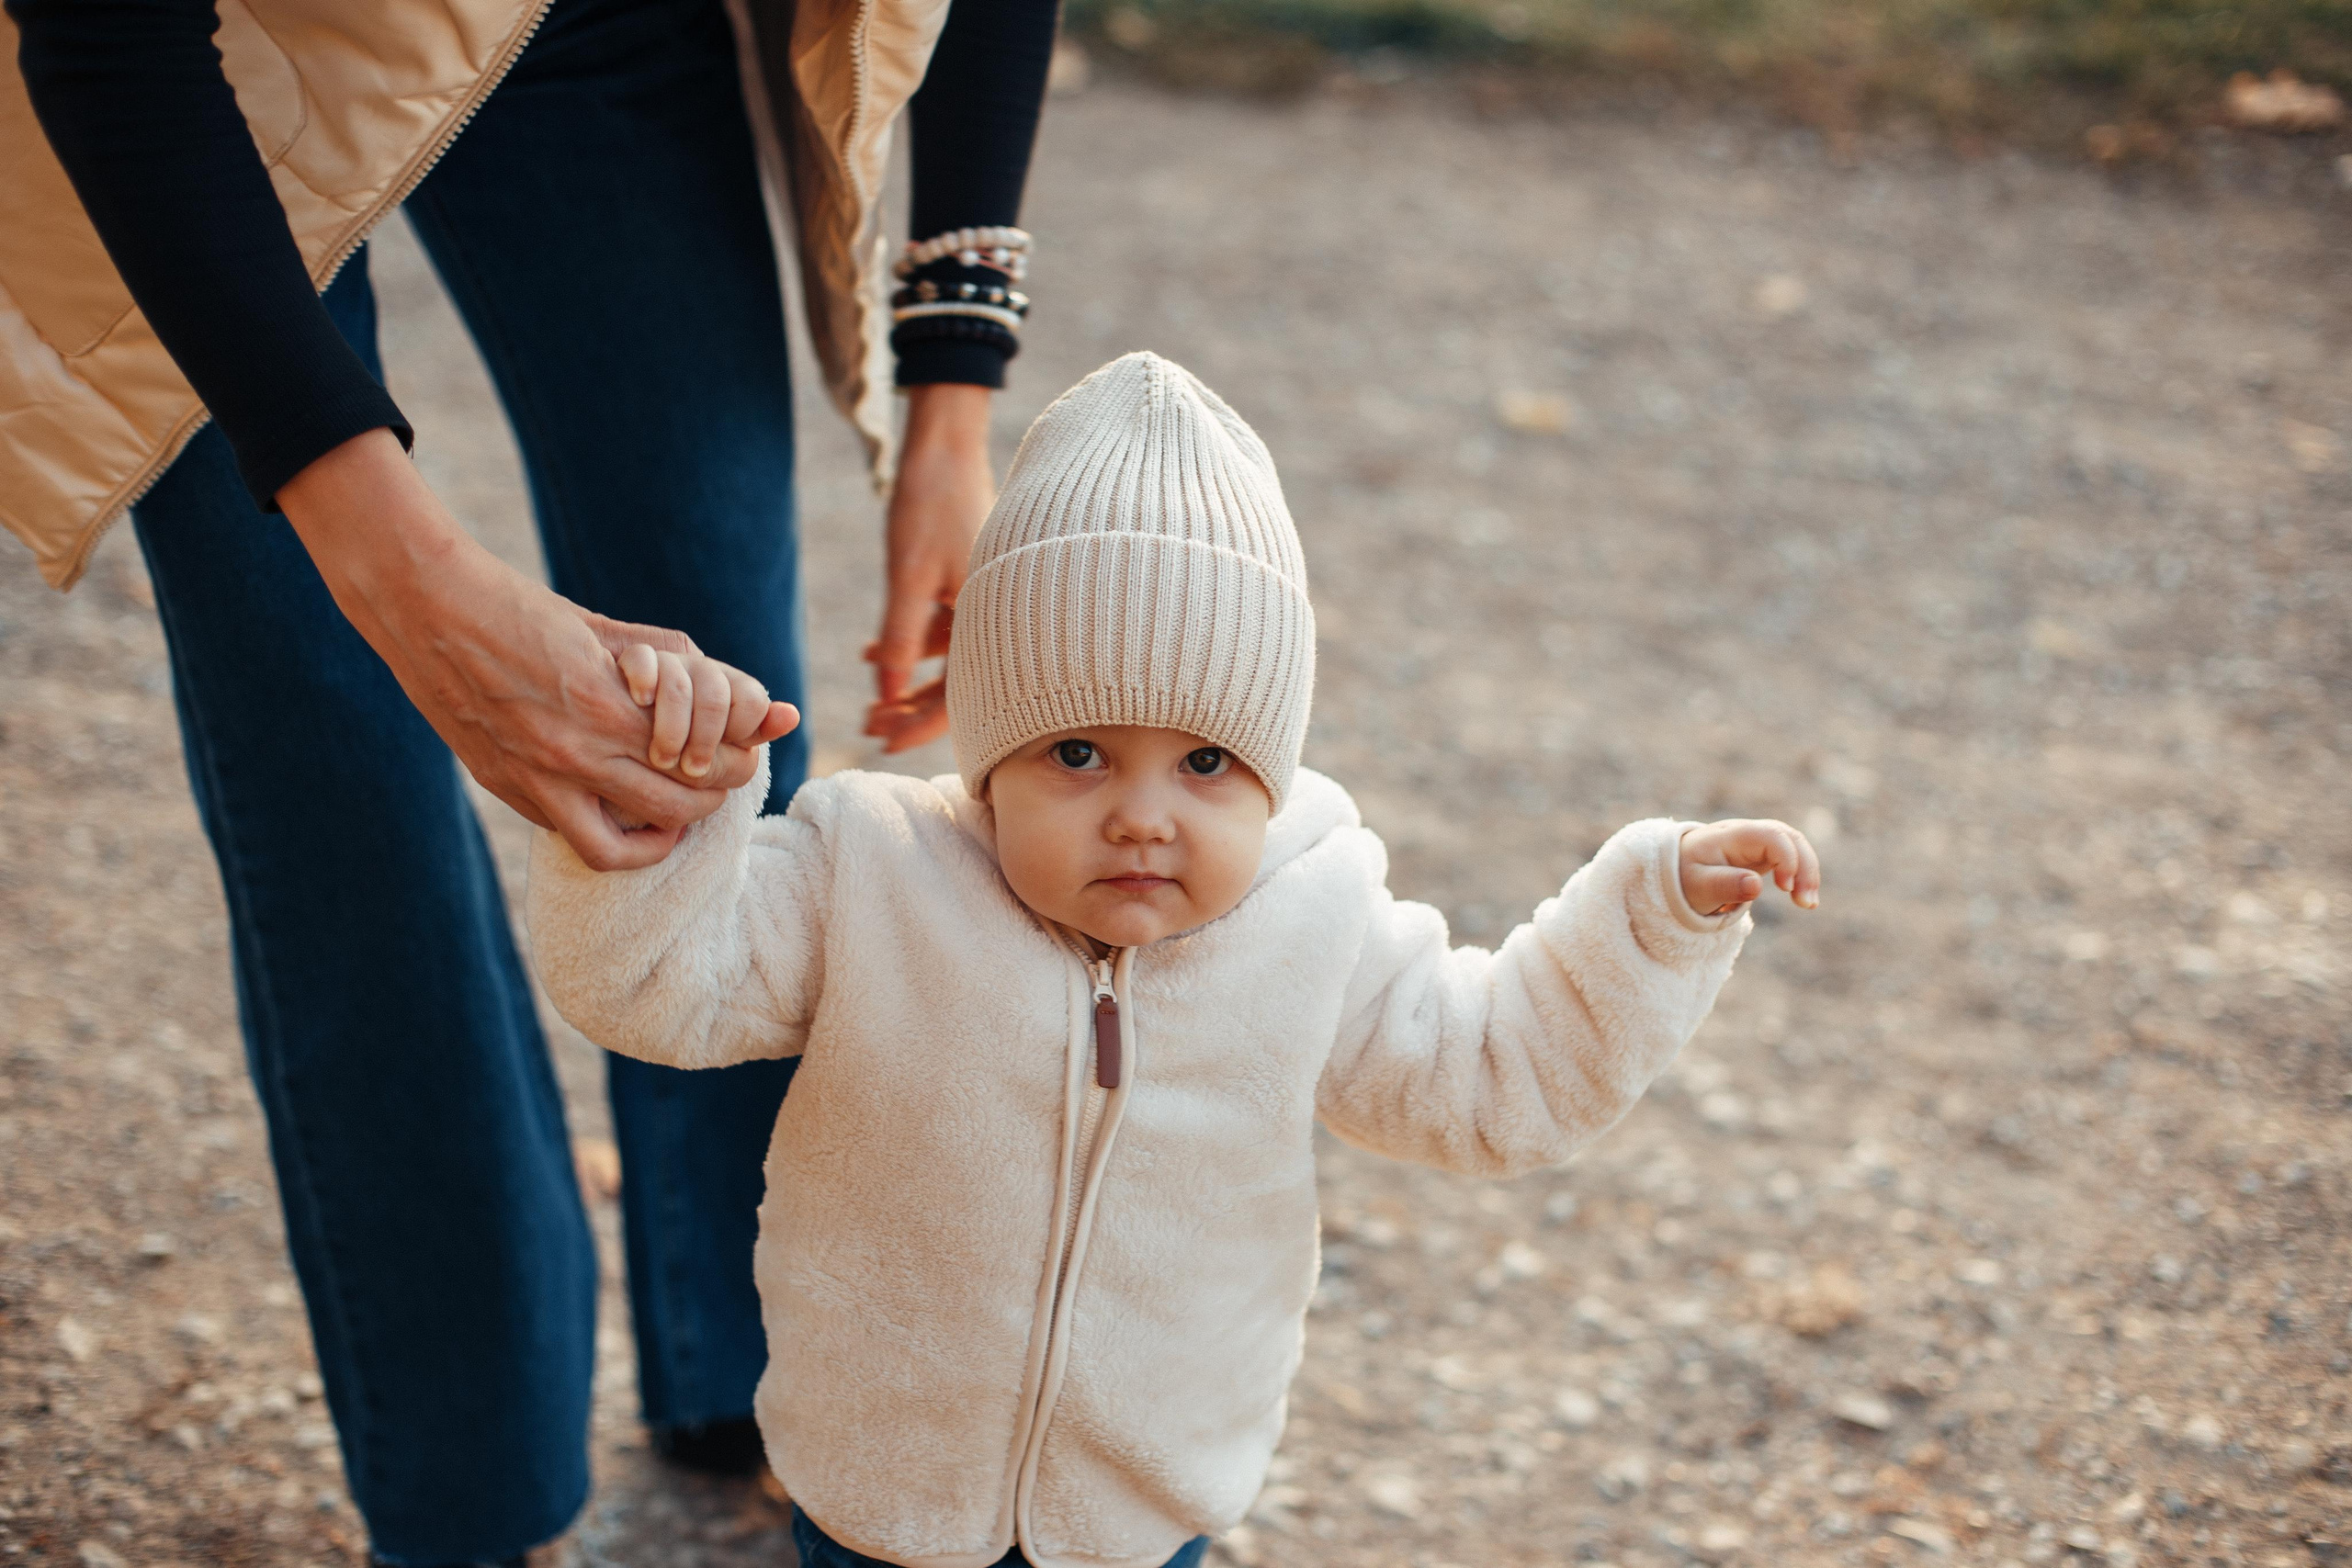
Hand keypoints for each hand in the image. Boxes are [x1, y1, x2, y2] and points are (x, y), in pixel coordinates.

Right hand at [277, 429, 758, 870]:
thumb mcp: (598, 630)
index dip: (734, 760)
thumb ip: (656, 662)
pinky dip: (608, 834)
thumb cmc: (518, 608)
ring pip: (625, 845)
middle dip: (713, 797)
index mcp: (606, 705)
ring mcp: (536, 777)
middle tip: (720, 783)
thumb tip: (713, 682)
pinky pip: (571, 834)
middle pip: (677, 806)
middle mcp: (575, 751)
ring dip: (664, 832)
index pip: (700, 759)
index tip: (743, 752)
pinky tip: (621, 815)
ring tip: (677, 815)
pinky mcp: (505, 787)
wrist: (426, 608)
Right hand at [616, 642, 799, 780]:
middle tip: (692, 771)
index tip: (723, 760)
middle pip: (716, 699)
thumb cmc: (678, 731)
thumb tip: (792, 716)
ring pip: (681, 687)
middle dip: (707, 742)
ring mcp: (667, 662)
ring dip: (674, 729)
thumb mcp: (720, 735)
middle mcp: (701, 670)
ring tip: (662, 759)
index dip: (743, 731)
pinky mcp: (631, 658)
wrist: (626, 702)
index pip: (752, 701)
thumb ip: (754, 728)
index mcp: (728, 686)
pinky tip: (642, 702)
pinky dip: (645, 680)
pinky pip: (644, 659)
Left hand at [865, 383, 994, 752]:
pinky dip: (912, 645)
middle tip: (870, 726)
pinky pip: (945, 631)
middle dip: (913, 708)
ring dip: (908, 679)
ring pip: (950, 661)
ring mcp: (987, 602)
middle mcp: (1001, 617)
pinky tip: (873, 654)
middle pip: (961, 685)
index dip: (922, 725)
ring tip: (870, 698)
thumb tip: (886, 697)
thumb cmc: (933, 503)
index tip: (884, 742)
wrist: (948, 444)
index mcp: (995, 619)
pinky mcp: (973, 587)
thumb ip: (900, 638)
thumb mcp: (909, 574)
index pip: (964, 695)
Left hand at [1678, 819, 1821, 915]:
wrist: (1677, 869)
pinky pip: (1792, 858)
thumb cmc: (1685, 875)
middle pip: (1790, 838)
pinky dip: (1802, 877)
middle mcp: (1750, 833)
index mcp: (1733, 835)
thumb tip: (1756, 886)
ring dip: (1808, 874)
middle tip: (1806, 903)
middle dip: (1805, 868)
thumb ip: (1725, 885)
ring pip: (1796, 847)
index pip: (1772, 836)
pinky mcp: (1765, 854)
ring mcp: (1759, 842)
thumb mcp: (1699, 885)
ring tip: (1808, 905)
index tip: (1785, 889)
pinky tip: (1805, 900)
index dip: (1787, 858)